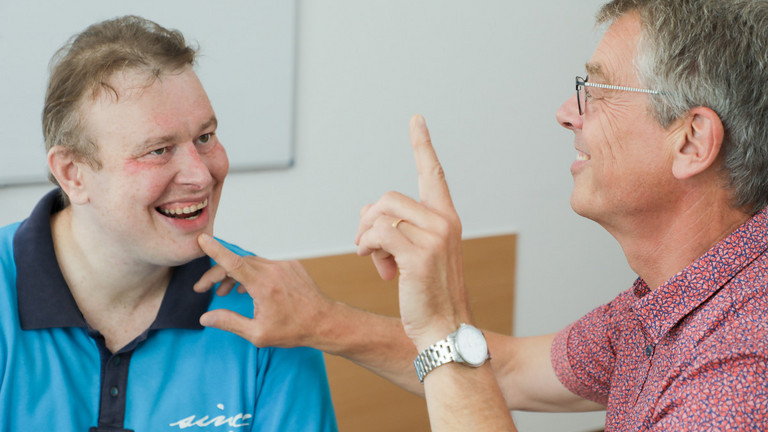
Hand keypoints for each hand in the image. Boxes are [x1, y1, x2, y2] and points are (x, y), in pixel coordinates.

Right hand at [193, 233, 333, 347]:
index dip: (216, 250)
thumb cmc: (293, 330)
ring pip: (251, 263)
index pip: (234, 263)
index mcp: (264, 285)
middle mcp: (274, 271)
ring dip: (235, 275)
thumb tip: (206, 317)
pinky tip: (246, 288)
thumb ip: (229, 323)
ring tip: (224, 292)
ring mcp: (284, 266)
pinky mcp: (292, 266)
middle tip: (203, 288)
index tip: (202, 239)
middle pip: (238, 264)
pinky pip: (265, 265)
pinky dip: (252, 273)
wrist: (324, 321)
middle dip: (218, 274)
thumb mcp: (257, 334)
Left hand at [356, 115, 470, 349]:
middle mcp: (444, 222)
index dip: (423, 145)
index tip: (416, 119)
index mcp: (446, 219)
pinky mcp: (419, 254)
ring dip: (366, 236)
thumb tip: (369, 212)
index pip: (433, 174)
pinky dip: (367, 247)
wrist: (444, 329)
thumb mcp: (415, 255)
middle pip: (389, 198)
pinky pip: (378, 234)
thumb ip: (398, 229)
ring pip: (382, 214)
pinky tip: (372, 263)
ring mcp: (434, 237)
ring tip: (371, 258)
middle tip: (368, 248)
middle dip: (369, 221)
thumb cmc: (428, 294)